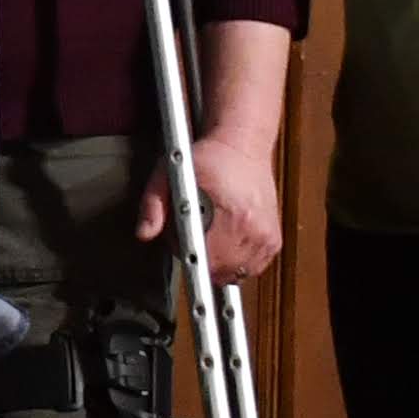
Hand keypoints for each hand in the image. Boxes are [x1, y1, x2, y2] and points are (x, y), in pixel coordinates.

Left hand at [136, 125, 284, 279]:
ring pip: (237, 273)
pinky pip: (252, 267)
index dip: (191, 259)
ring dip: (220, 263)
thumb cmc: (208, 158)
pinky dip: (237, 261)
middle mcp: (254, 228)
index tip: (187, 251)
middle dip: (202, 261)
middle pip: (222, 271)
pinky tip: (226, 241)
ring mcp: (267, 237)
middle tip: (194, 236)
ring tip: (212, 237)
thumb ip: (153, 204)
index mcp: (232, 213)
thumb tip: (145, 233)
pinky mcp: (273, 241)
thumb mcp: (168, 173)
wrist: (243, 145)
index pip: (209, 261)